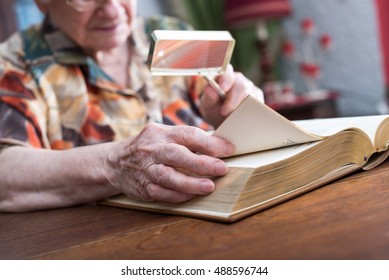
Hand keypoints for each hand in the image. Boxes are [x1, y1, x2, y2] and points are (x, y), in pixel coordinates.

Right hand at [104, 123, 234, 202]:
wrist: (116, 163)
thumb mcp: (164, 135)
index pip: (187, 134)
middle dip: (200, 162)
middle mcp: (151, 149)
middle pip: (176, 155)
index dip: (209, 142)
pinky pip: (161, 193)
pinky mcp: (142, 187)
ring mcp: (145, 169)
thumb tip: (220, 145)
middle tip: (222, 168)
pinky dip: (178, 195)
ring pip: (167, 177)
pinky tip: (192, 195)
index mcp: (160, 133)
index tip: (228, 149)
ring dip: (190, 183)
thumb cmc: (149, 147)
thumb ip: (187, 139)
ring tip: (209, 186)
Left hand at [200, 64, 263, 126]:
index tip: (223, 88)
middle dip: (233, 100)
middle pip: (241, 86)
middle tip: (224, 112)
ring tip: (231, 117)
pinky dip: (249, 113)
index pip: (227, 71)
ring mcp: (250, 88)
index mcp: (224, 77)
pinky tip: (241, 118)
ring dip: (241, 109)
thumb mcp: (208, 105)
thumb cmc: (214, 110)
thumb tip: (209, 88)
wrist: (224, 122)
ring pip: (251, 96)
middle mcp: (239, 80)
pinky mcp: (258, 98)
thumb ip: (209, 97)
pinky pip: (258, 105)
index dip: (226, 78)